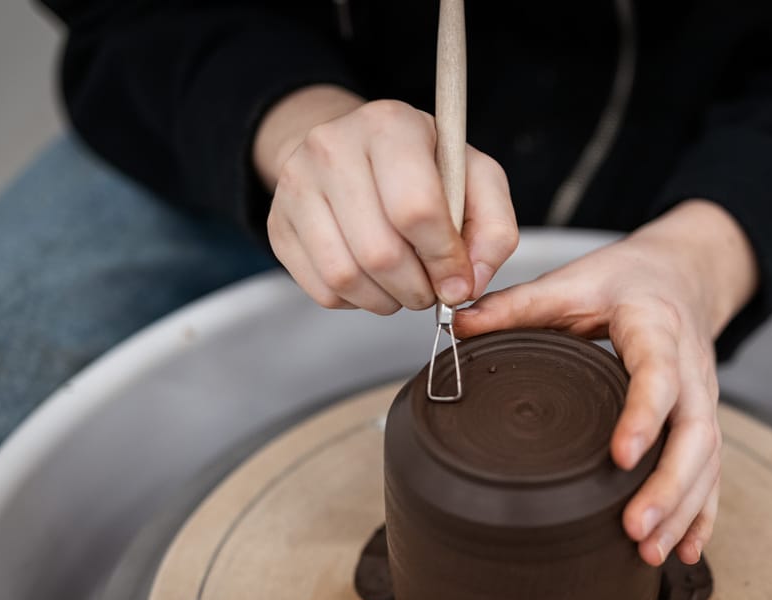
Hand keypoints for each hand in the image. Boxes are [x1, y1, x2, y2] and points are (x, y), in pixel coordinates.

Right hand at [253, 85, 518, 312]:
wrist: (355, 153)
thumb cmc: (425, 169)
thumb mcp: (477, 181)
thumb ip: (494, 230)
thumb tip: (469, 282)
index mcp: (389, 125)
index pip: (415, 209)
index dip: (444, 259)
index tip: (458, 279)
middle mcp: (332, 146)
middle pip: (380, 252)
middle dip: (418, 288)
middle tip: (432, 288)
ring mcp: (296, 185)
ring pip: (346, 276)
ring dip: (388, 300)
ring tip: (406, 286)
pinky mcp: (278, 224)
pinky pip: (323, 289)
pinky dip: (357, 301)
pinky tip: (374, 281)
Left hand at [454, 200, 757, 565]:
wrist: (681, 276)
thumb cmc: (628, 282)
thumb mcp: (574, 280)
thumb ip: (518, 306)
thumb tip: (458, 328)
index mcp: (657, 329)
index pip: (659, 376)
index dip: (645, 416)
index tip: (622, 457)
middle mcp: (691, 369)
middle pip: (696, 434)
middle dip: (669, 487)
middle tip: (634, 529)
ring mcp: (703, 400)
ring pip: (707, 462)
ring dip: (683, 511)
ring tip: (649, 552)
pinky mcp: (703, 424)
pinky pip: (712, 474)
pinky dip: (701, 516)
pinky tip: (683, 552)